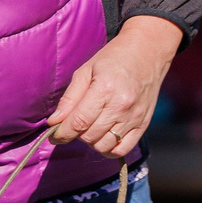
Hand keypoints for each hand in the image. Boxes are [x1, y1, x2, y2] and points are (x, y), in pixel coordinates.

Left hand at [46, 14, 183, 158]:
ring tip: (90, 128)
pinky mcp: (143, 124)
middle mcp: (120, 106)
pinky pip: (122, 149)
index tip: (54, 136)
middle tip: (74, 124)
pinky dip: (109, 149)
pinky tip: (103, 137)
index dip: (62, 133)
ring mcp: (133, 117)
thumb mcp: (86, 71)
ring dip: (91, 142)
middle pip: (89, 136)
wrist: (147, 53)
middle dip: (75, 135)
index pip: (78, 122)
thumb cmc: (113, 59)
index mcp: (104, 89)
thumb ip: (69, 98)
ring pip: (103, 146)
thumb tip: (54, 122)